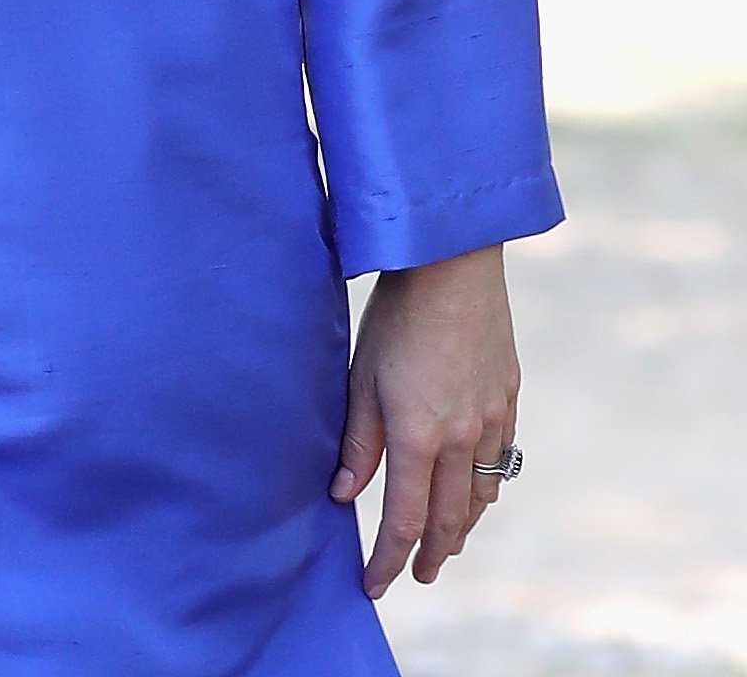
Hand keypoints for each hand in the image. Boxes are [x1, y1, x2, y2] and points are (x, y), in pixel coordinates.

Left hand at [335, 245, 519, 595]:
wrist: (452, 267)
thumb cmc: (395, 317)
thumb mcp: (360, 377)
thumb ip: (355, 441)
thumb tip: (341, 494)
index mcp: (419, 435)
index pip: (403, 518)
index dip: (388, 558)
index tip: (373, 585)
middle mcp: (463, 438)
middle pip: (448, 518)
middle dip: (430, 554)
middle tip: (418, 576)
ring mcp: (492, 421)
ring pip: (480, 496)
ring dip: (460, 528)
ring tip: (445, 546)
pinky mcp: (508, 400)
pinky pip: (501, 462)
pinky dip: (485, 489)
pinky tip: (476, 495)